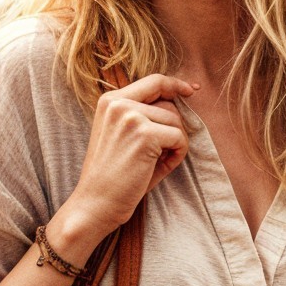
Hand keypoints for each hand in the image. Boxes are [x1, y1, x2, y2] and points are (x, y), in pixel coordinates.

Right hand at [51, 74, 195, 258]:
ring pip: (175, 120)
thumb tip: (181, 103)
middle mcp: (117, 103)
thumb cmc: (112, 176)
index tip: (191, 90)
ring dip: (175, 143)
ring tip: (156, 162)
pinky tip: (159, 167)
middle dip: (173, 127)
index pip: (152, 81)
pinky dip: (177, 154)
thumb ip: (145, 116)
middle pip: (168, 103)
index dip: (174, 84)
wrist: (94, 203)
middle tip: (160, 152)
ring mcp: (130, 117)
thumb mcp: (123, 136)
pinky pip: (179, 137)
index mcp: (109, 101)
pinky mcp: (144, 134)